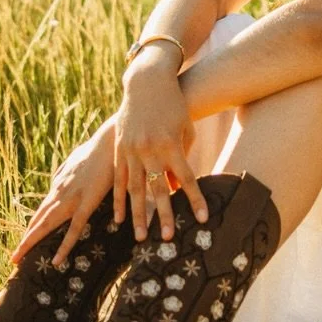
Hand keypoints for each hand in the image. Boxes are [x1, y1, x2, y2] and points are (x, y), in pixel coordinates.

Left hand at [11, 118, 117, 268]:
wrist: (110, 142)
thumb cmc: (97, 150)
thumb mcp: (74, 160)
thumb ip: (63, 172)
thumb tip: (55, 181)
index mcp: (59, 184)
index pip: (41, 209)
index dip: (32, 225)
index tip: (25, 237)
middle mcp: (60, 192)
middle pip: (38, 220)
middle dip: (25, 239)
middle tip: (13, 256)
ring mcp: (71, 198)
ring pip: (47, 225)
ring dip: (31, 242)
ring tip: (18, 258)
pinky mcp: (87, 203)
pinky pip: (74, 229)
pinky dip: (64, 246)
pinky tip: (56, 260)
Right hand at [114, 58, 207, 242]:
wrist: (147, 82)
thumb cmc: (173, 105)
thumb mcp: (184, 129)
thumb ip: (181, 158)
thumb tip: (175, 189)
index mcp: (171, 144)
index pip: (186, 178)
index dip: (195, 199)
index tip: (202, 219)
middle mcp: (150, 149)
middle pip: (158, 190)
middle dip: (164, 216)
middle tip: (167, 240)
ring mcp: (131, 150)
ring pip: (135, 189)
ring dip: (138, 215)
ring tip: (140, 238)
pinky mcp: (119, 148)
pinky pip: (118, 180)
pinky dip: (119, 200)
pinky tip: (119, 219)